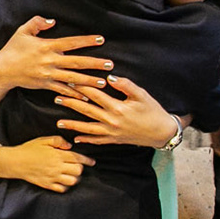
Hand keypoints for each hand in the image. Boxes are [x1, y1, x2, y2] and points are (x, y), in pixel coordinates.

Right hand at [0, 16, 109, 97]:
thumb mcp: (22, 31)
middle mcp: (50, 61)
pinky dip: (74, 94)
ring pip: (73, 78)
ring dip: (89, 80)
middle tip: (110, 64)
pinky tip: (86, 97)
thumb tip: (52, 21)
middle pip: (77, 62)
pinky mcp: (45, 85)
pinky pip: (62, 90)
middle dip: (94, 63)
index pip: (71, 43)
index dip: (87, 41)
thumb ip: (37, 23)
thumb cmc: (13, 49)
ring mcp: (48, 74)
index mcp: (47, 46)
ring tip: (103, 82)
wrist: (1, 70)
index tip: (101, 40)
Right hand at [0, 135, 92, 190]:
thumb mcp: (43, 140)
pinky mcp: (47, 185)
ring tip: (72, 174)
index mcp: (57, 155)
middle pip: (78, 170)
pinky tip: (64, 181)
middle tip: (78, 166)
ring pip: (72, 181)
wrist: (15, 162)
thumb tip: (70, 146)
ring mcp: (52, 177)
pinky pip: (62, 189)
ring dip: (74, 178)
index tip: (92, 162)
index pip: (77, 158)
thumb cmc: (29, 149)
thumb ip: (58, 141)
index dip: (87, 160)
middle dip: (80, 168)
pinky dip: (65, 186)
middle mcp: (56, 167)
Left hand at [54, 75, 181, 147]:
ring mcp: (112, 133)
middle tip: (57, 98)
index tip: (70, 81)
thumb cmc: (153, 111)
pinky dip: (86, 140)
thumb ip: (125, 85)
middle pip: (87, 111)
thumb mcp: (141, 95)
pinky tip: (76, 139)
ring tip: (59, 122)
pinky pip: (97, 141)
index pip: (95, 95)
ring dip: (73, 125)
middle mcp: (112, 121)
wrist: (162, 132)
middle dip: (71, 104)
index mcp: (117, 108)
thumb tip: (110, 77)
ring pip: (88, 128)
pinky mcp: (114, 140)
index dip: (82, 87)